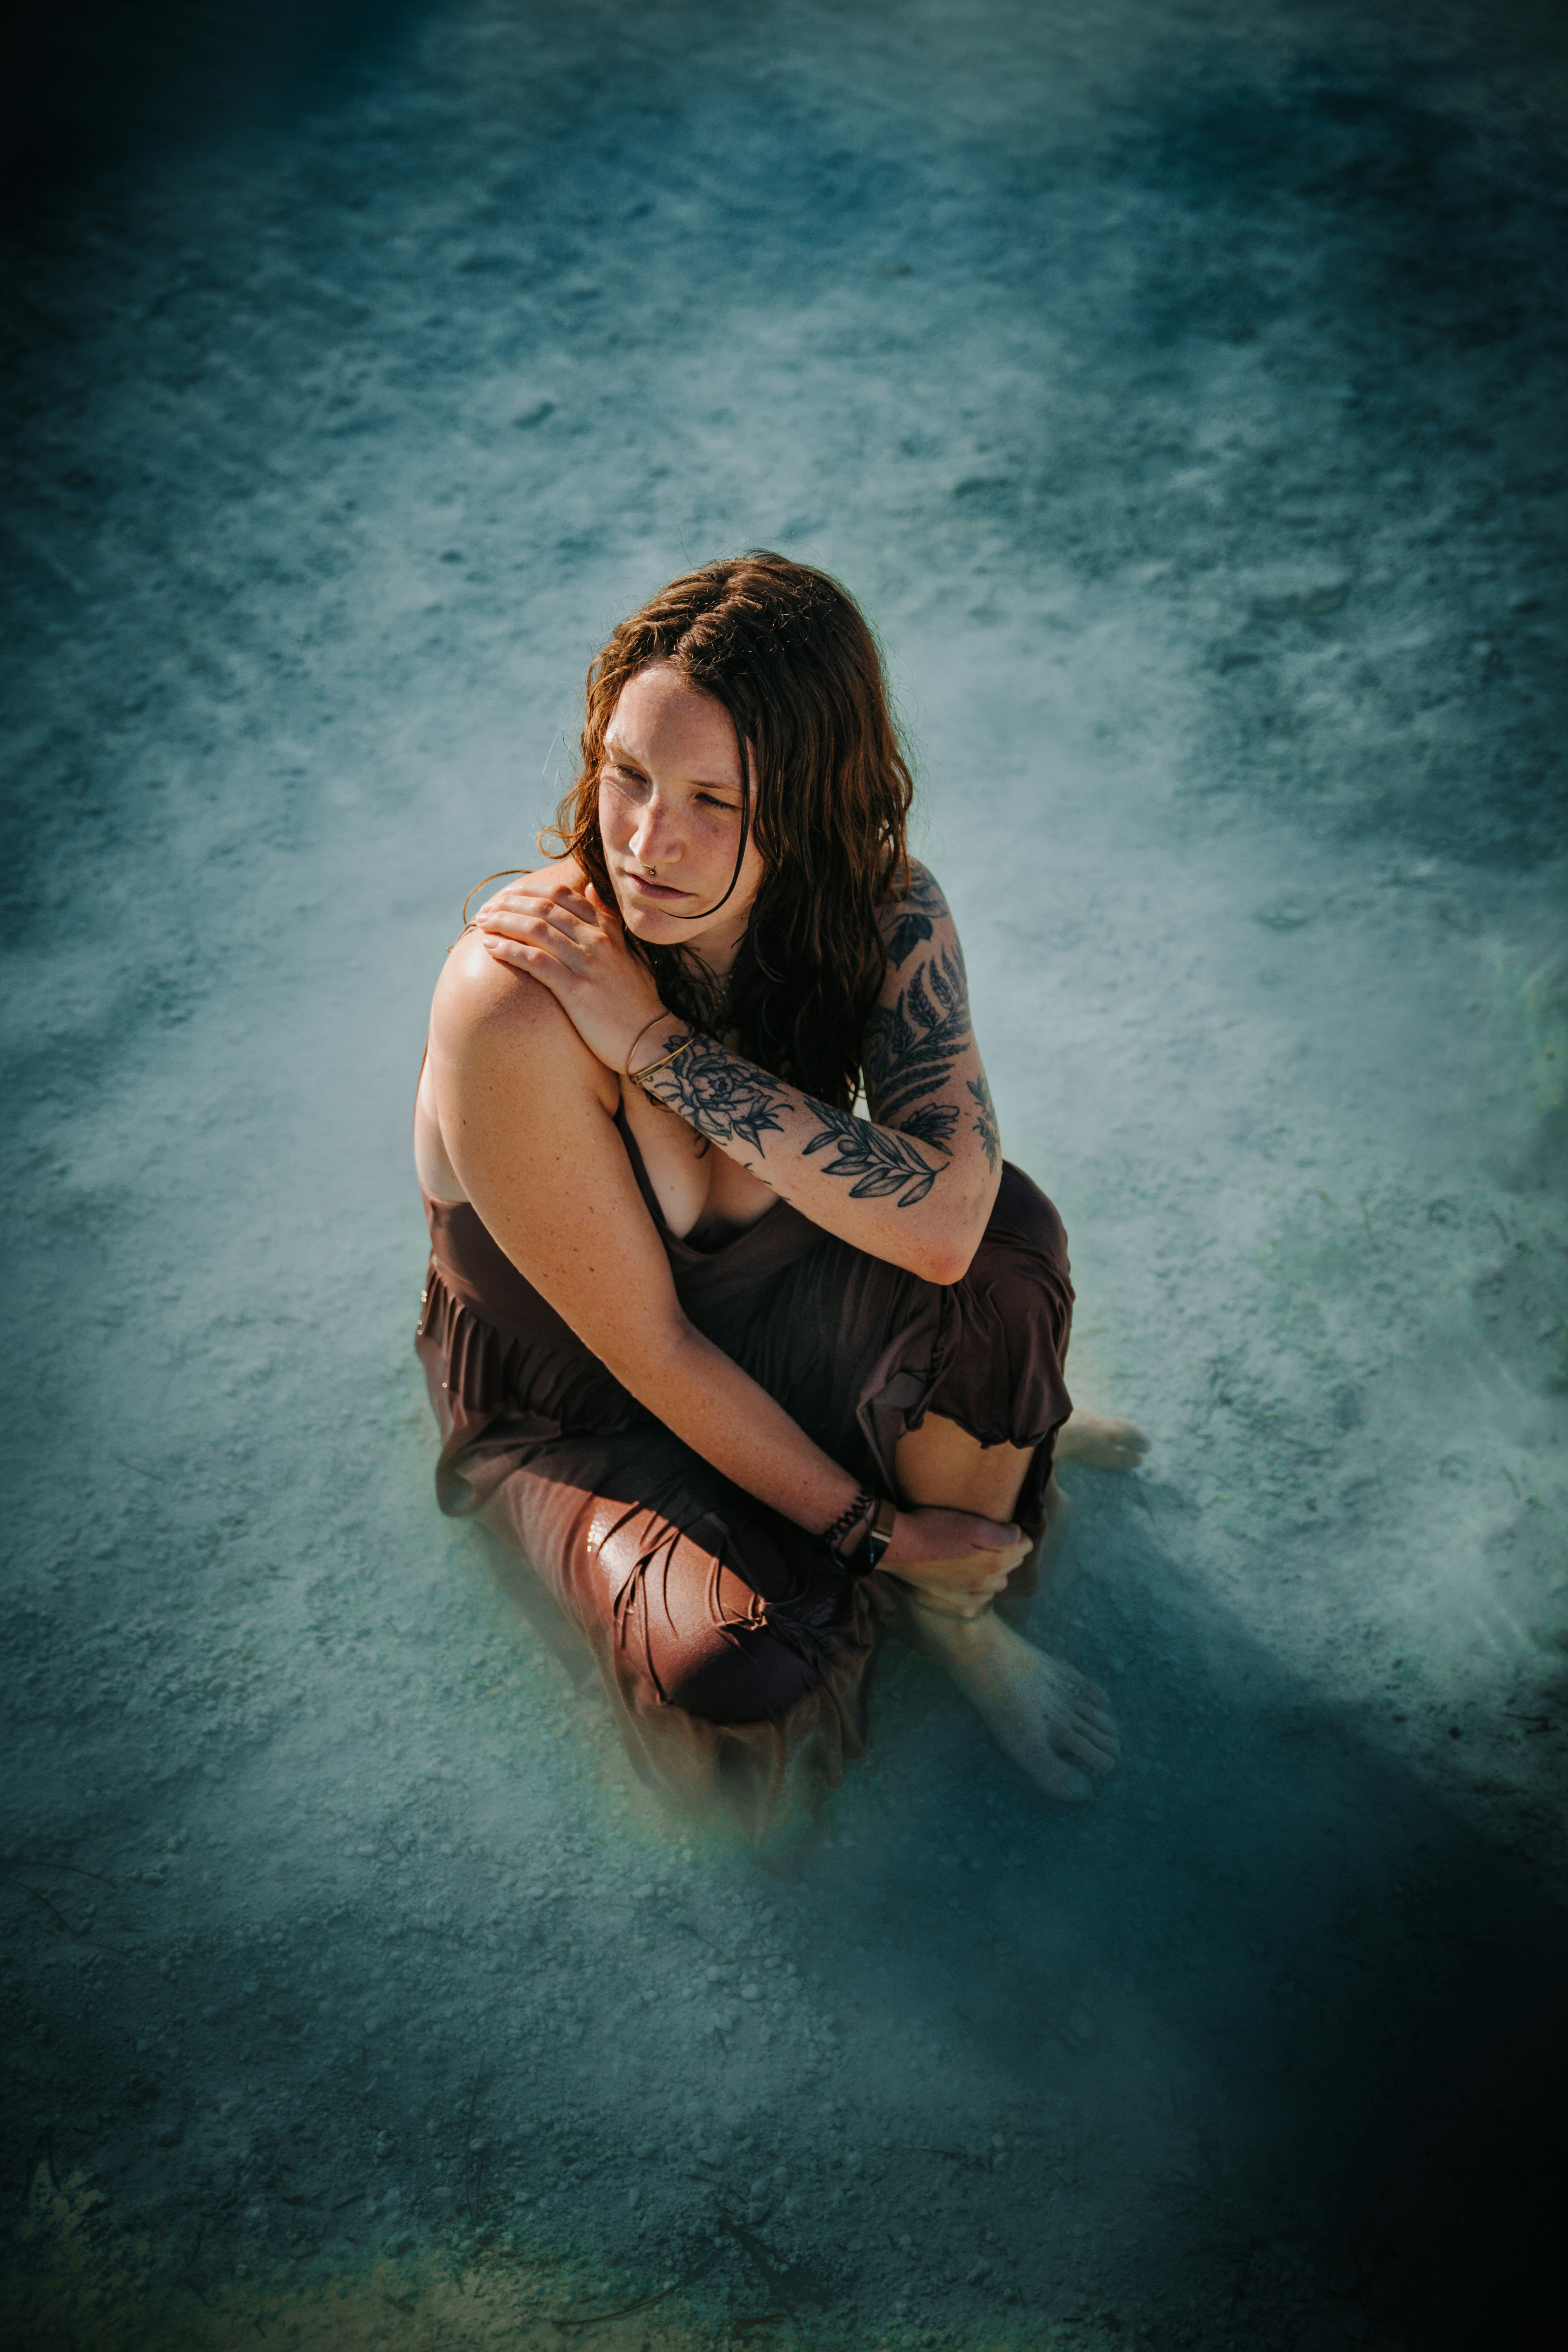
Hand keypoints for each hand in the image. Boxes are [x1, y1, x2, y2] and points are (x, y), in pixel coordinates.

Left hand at [476, 876, 665, 1072]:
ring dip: (504, 922)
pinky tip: (490, 948)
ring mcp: (587, 964)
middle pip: (544, 907)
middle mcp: (597, 940)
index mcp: (608, 929)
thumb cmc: (635, 1001)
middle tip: (487, 910)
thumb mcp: (627, 952)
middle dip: (510, 904)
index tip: (507, 895)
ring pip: (536, 929)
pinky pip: (535, 961)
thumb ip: (608, 920)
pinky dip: (509, 950)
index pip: (563, 895)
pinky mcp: (576, 990)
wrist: (650, 1039)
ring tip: (482, 924)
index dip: (529, 891)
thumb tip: (590, 888)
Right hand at [877, 1504, 1027, 1610]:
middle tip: (995, 1533)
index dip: (1017, 1531)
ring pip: (999, 1583)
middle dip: (1011, 1548)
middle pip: (1013, 1564)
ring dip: (999, 1569)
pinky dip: (984, 1588)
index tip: (1003, 1522)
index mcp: (994, 1564)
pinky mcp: (951, 1594)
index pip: (1024, 1546)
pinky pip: (979, 1598)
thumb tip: (1019, 1537)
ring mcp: (968, 1591)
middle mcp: (984, 1583)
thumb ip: (1002, 1535)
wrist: (899, 1545)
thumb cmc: (934, 1529)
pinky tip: (976, 1576)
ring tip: (987, 1552)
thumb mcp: (972, 1524)